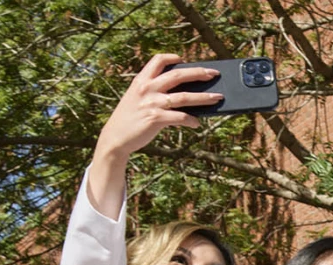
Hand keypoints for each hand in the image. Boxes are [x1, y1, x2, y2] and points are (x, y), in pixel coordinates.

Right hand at [88, 53, 220, 215]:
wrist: (115, 138)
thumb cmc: (129, 119)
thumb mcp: (137, 100)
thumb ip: (154, 93)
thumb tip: (183, 95)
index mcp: (141, 81)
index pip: (158, 60)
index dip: (172, 58)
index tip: (183, 59)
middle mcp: (147, 88)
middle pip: (178, 75)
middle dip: (198, 73)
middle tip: (214, 74)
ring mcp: (151, 103)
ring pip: (184, 97)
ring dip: (203, 98)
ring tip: (217, 98)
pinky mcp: (155, 119)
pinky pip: (180, 117)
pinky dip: (191, 120)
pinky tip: (197, 123)